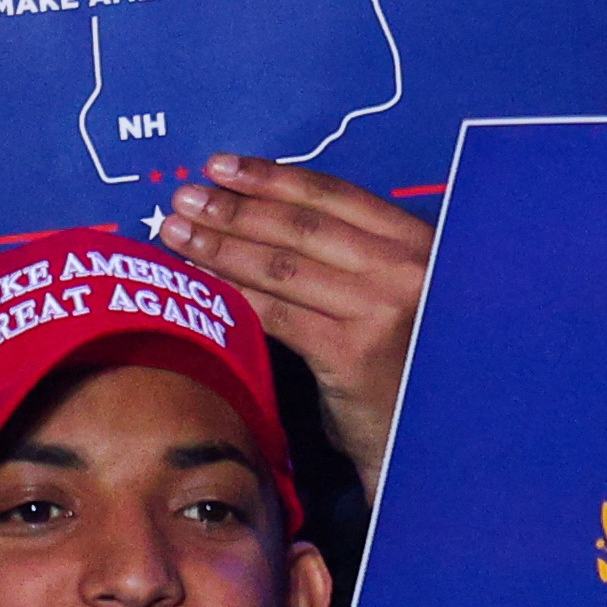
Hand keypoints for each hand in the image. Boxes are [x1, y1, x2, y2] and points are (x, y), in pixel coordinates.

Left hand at [160, 156, 431, 493]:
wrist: (431, 440)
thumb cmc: (405, 370)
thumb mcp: (395, 298)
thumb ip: (352, 262)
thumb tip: (266, 226)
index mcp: (418, 241)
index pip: (333, 195)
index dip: (271, 177)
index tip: (223, 166)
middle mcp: (405, 267)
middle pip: (301, 225)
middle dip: (234, 207)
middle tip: (184, 196)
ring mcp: (380, 309)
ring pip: (282, 265)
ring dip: (220, 244)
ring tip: (176, 230)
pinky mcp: (351, 353)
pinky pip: (276, 313)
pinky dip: (231, 293)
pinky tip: (198, 282)